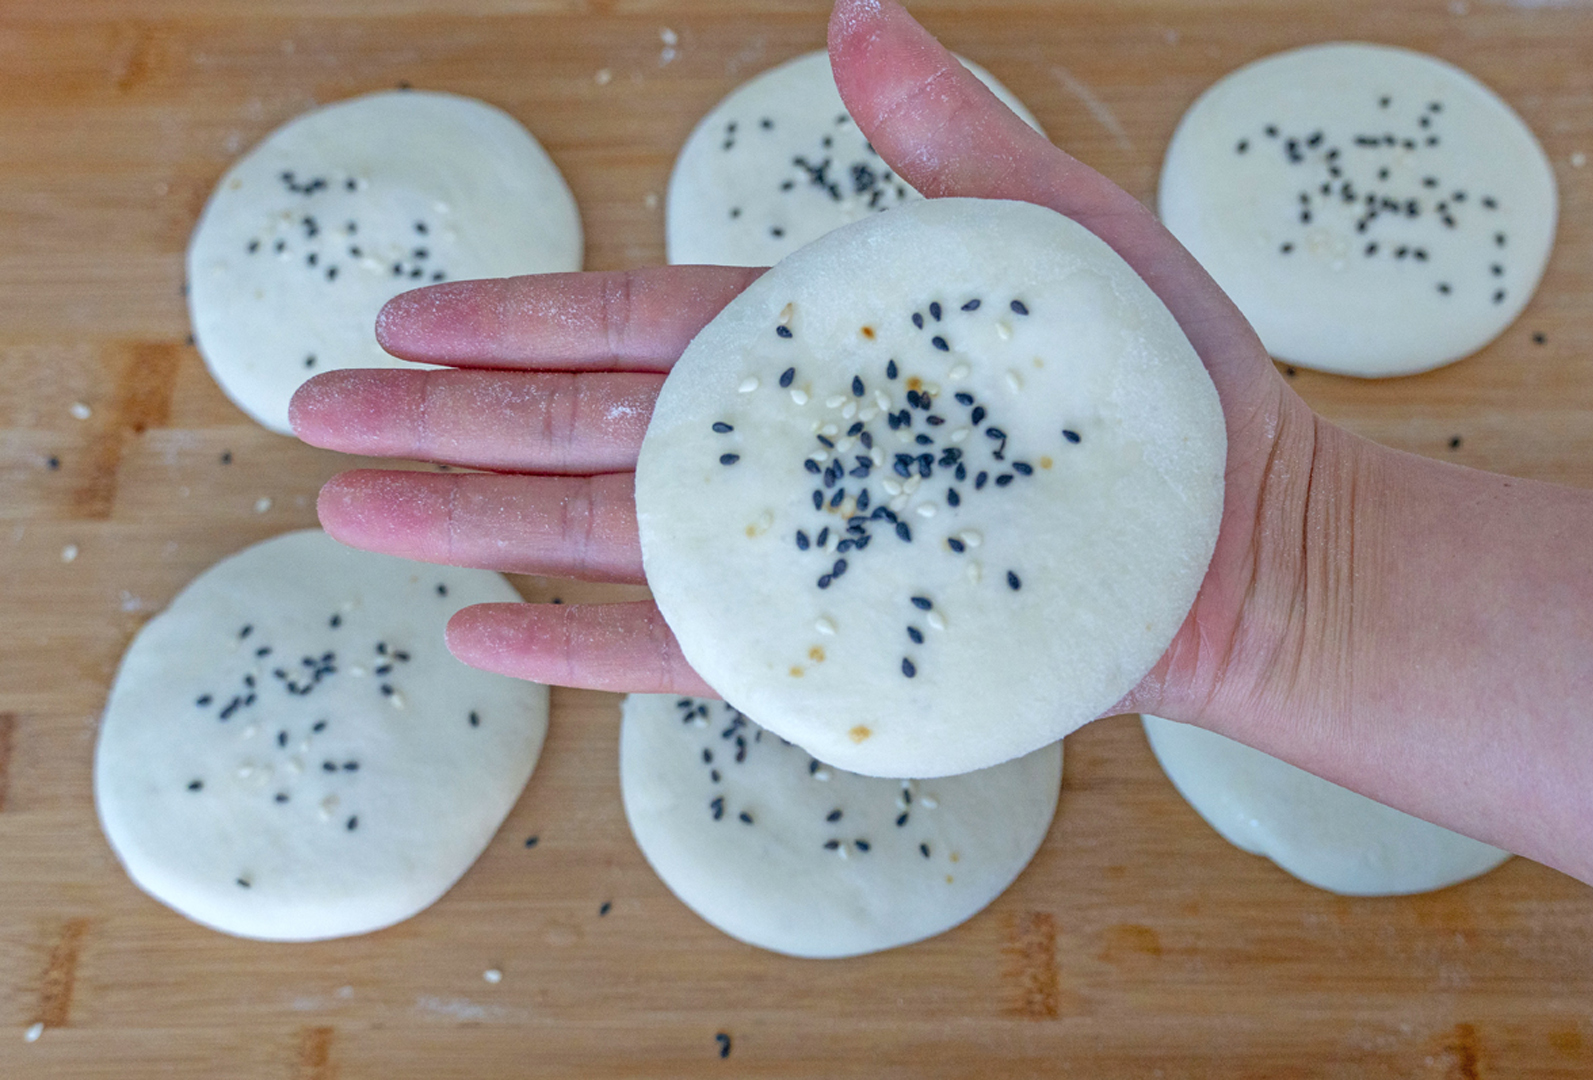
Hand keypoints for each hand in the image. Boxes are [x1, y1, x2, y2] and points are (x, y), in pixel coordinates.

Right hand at [290, 0, 1353, 730]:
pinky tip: (481, 630)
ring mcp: (799, 550)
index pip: (628, 322)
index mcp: (812, 342)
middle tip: (311, 411)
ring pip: (601, 534)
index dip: (511, 316)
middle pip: (579, 425)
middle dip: (443, 418)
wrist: (1248, 539)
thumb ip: (949, 141)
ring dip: (473, 517)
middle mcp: (785, 447)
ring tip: (347, 508)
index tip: (404, 315)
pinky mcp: (834, 642)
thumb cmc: (1167, 381)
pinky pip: (687, 649)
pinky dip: (583, 644)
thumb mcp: (1057, 232)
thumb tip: (856, 14)